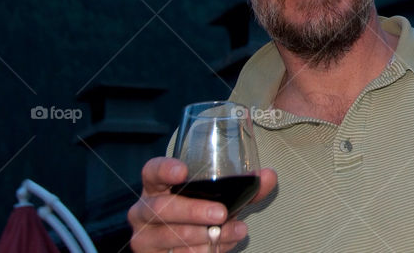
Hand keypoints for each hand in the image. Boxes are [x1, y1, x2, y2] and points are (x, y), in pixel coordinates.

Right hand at [128, 157, 276, 251]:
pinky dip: (203, 252)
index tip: (183, 171)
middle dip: (193, 210)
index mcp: (158, 187)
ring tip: (230, 231)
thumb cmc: (199, 214)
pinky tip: (220, 247)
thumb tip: (268, 176)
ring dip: (203, 236)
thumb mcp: (219, 198)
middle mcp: (145, 211)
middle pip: (161, 208)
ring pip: (169, 237)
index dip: (164, 170)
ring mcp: (146, 237)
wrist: (183, 247)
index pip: (152, 172)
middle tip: (221, 213)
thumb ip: (244, 187)